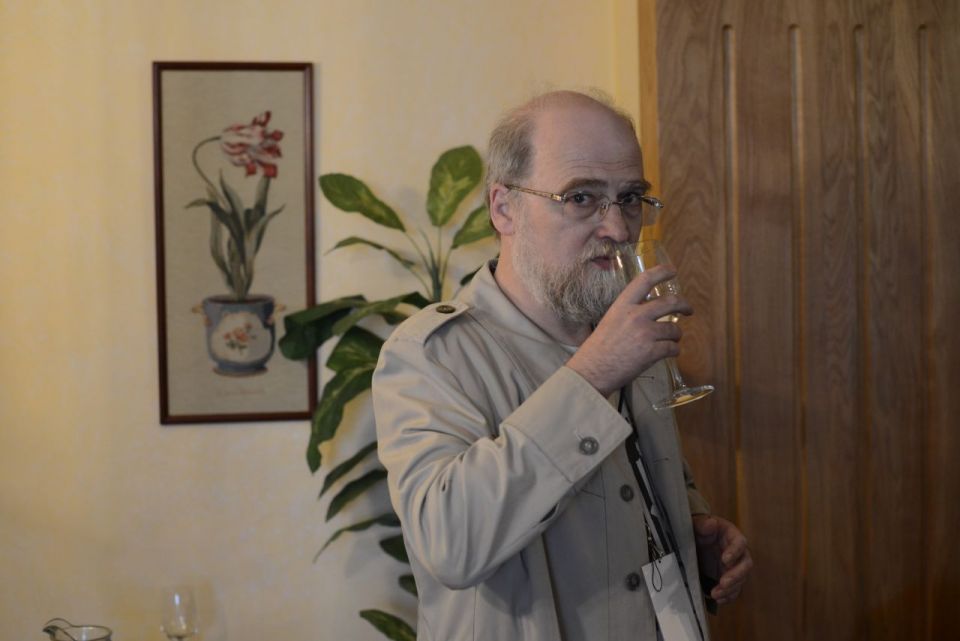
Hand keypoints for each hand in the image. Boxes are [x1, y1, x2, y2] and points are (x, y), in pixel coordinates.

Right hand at [567, 265, 691, 396]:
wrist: (592, 372)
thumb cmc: (597, 349)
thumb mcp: (610, 321)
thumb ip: (628, 313)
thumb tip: (648, 313)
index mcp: (622, 306)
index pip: (645, 280)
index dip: (661, 272)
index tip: (672, 271)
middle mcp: (636, 316)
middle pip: (670, 302)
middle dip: (684, 305)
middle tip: (688, 310)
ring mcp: (645, 333)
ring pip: (674, 329)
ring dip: (676, 335)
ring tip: (670, 340)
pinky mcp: (652, 352)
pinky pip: (673, 348)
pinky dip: (674, 351)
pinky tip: (667, 353)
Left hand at [692, 514, 751, 605]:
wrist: (697, 540)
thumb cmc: (700, 529)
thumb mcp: (698, 524)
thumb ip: (703, 524)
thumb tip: (711, 523)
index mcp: (732, 536)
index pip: (740, 543)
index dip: (735, 552)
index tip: (724, 560)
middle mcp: (738, 553)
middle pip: (745, 564)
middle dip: (735, 575)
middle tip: (723, 582)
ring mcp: (735, 566)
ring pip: (741, 579)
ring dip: (731, 589)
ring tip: (716, 594)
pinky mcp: (729, 577)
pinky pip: (734, 589)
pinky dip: (728, 596)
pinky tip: (719, 600)